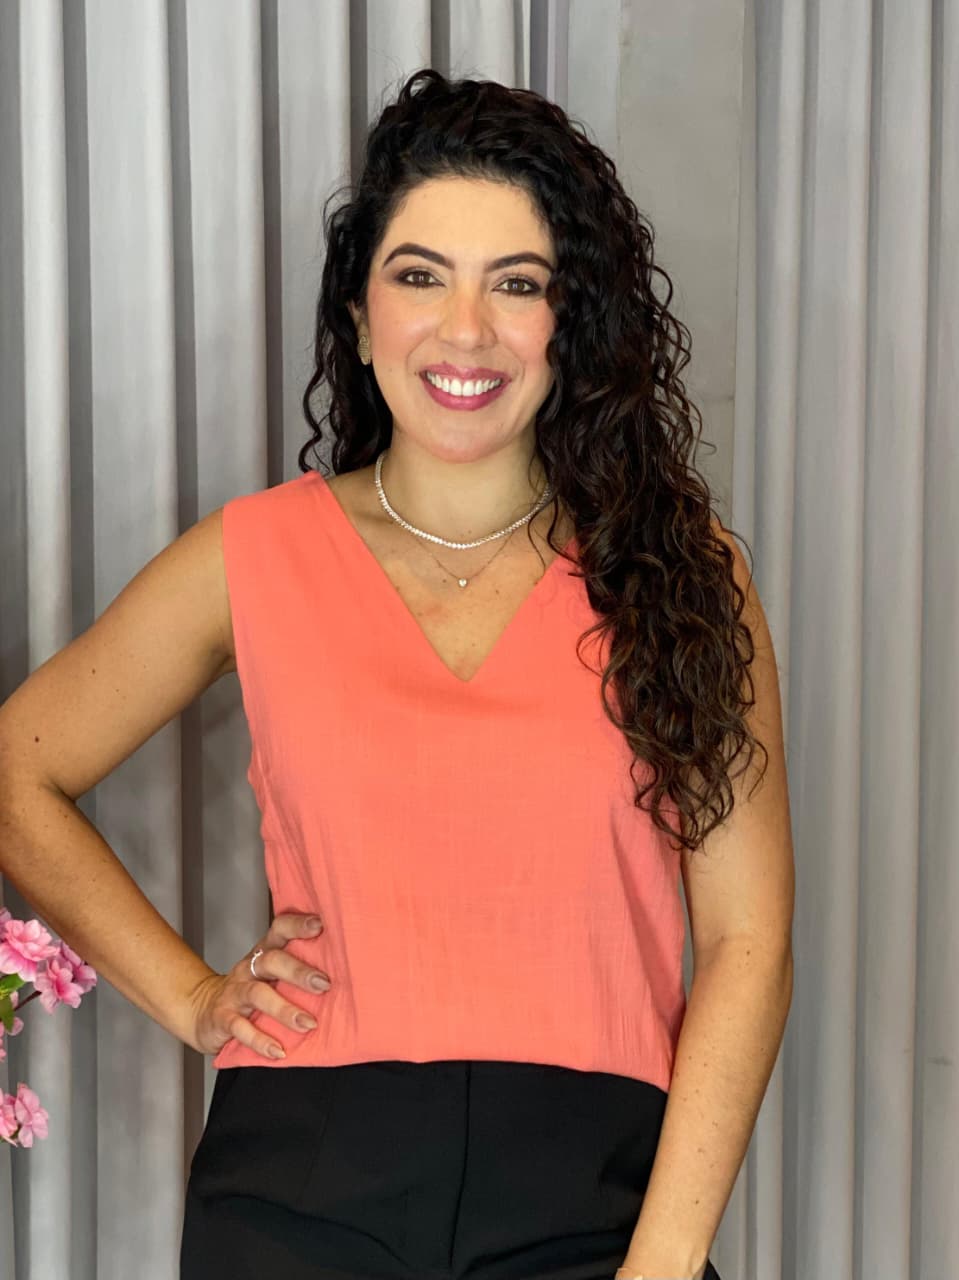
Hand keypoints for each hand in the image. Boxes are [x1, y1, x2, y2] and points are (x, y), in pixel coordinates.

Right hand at [186, 912, 331, 1056]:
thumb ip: (297, 969)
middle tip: (323, 984)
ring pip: (258, 995)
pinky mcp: (222, 1018)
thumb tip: (346, 973)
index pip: (279, 930)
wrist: (204, 1011)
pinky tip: (279, 1050)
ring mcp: (235, 992)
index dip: (297, 926)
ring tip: (308, 1024)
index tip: (320, 925)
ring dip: (285, 1010)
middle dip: (299, 972)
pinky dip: (260, 1041)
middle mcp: (249, 968)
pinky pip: (240, 1028)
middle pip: (273, 961)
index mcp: (264, 953)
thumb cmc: (250, 991)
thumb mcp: (270, 975)